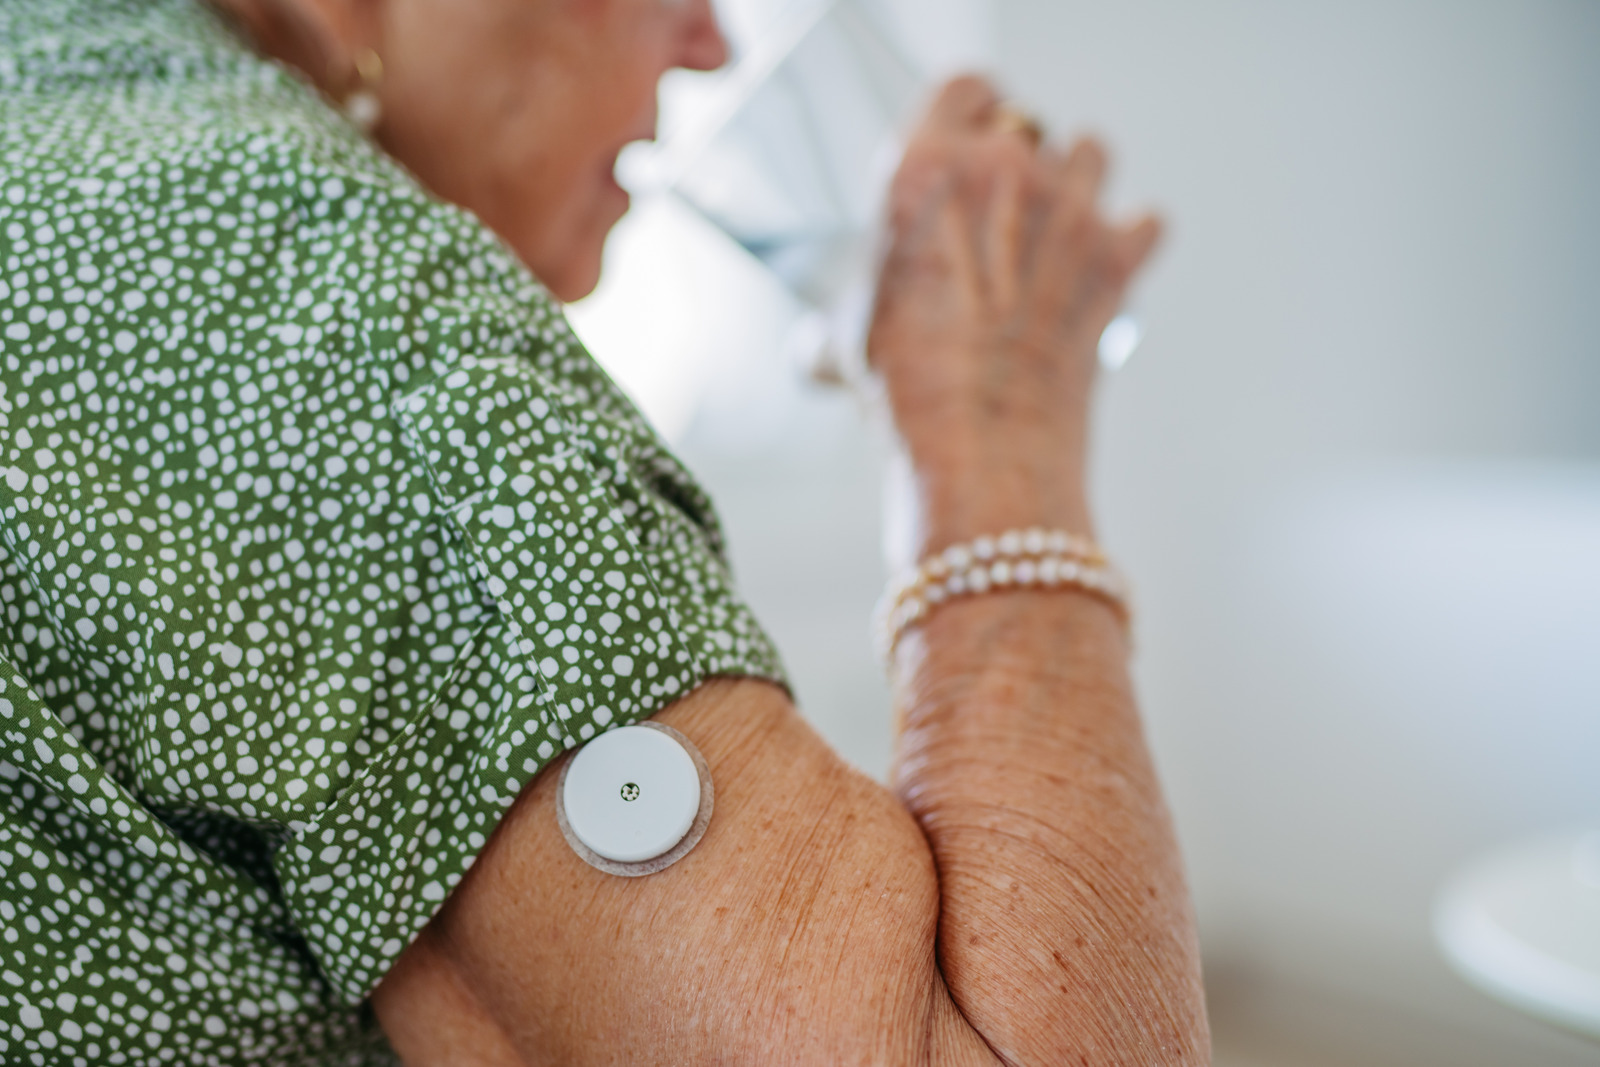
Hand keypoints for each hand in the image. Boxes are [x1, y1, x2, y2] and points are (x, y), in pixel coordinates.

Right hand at [870, 76, 1161, 549]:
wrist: (980, 446)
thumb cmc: (909, 392)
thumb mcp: (849, 340)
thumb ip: (839, 315)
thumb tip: (817, 346)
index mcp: (923, 170)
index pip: (965, 89)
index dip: (970, 117)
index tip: (971, 145)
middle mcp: (999, 170)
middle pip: (1026, 125)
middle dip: (1018, 168)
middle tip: (1001, 223)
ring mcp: (1067, 207)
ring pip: (1092, 151)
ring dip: (1078, 185)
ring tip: (1057, 231)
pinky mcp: (1117, 255)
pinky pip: (1146, 220)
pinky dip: (1130, 242)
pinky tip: (1104, 268)